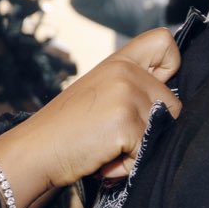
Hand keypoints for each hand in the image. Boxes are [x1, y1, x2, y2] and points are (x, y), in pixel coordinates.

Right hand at [0, 27, 180, 207]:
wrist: (35, 151)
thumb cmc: (65, 129)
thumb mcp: (99, 92)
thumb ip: (129, 87)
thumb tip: (166, 103)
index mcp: (119, 62)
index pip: (165, 42)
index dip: (169, 68)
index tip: (150, 90)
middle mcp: (125, 72)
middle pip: (173, 103)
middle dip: (150, 127)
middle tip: (114, 135)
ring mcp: (126, 95)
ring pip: (162, 131)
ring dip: (137, 149)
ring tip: (106, 147)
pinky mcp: (126, 123)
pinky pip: (147, 152)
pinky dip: (128, 165)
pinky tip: (103, 159)